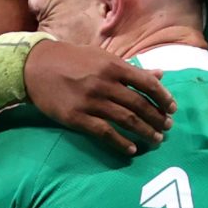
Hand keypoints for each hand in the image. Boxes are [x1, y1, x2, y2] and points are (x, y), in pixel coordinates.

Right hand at [24, 42, 174, 154]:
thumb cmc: (72, 60)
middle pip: (139, 104)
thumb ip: (132, 69)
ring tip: (156, 139)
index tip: (172, 109)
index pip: (147, 83)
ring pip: (126, 120)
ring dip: (145, 132)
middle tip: (167, 127)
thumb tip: (160, 75)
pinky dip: (121, 143)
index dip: (163, 98)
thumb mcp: (102, 58)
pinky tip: (132, 149)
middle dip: (157, 118)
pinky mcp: (77, 117)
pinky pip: (105, 133)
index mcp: (113, 66)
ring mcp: (90, 101)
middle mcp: (104, 83)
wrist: (35, 67)